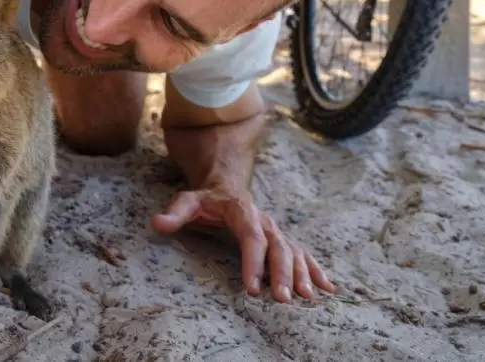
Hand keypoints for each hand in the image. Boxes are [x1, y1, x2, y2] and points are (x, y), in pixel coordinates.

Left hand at [151, 187, 334, 302]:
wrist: (226, 184)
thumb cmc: (205, 198)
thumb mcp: (187, 201)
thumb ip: (174, 213)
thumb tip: (157, 223)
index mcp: (242, 211)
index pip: (251, 237)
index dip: (253, 262)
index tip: (251, 287)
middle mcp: (264, 220)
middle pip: (277, 247)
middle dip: (281, 274)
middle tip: (281, 300)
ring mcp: (275, 230)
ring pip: (293, 251)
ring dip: (301, 274)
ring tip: (307, 298)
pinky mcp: (282, 239)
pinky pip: (302, 253)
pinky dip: (316, 269)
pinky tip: (327, 288)